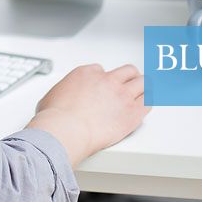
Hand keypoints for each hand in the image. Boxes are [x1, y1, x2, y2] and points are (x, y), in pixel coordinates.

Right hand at [25, 64, 148, 165]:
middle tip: (130, 84)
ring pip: (143, 83)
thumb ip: (63, 93)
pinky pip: (149, 102)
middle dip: (129, 77)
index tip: (104, 88)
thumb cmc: (56, 117)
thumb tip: (61, 99)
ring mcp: (122, 95)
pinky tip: (147, 105)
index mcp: (87, 74)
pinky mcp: (132, 113)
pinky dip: (149, 102)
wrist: (66, 130)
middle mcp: (107, 80)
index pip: (102, 71)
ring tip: (145, 92)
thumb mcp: (52, 96)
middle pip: (127, 71)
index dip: (104, 80)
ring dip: (143, 87)